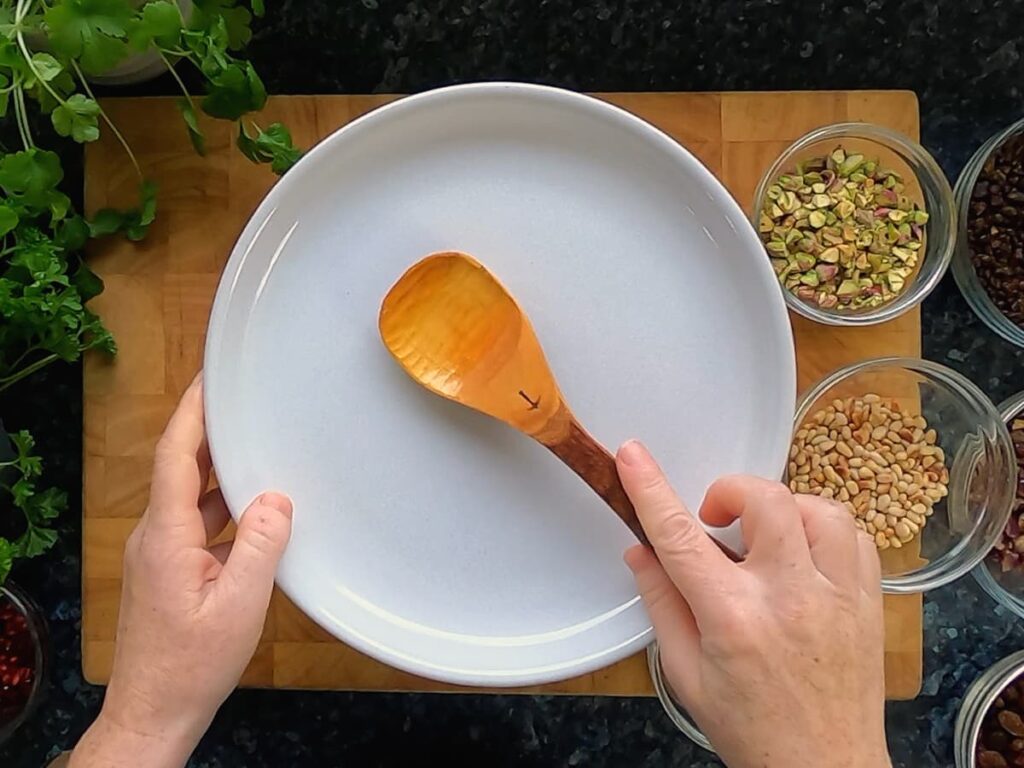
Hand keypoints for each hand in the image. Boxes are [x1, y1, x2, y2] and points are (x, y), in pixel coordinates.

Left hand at [71, 376, 292, 767]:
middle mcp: (156, 537)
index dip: (192, 413)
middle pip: (181, 469)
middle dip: (211, 432)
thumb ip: (260, 547)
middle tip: (246, 402)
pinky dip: (225, 509)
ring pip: (192, 498)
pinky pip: (198, 523)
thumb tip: (276, 499)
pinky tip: (257, 512)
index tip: (209, 378)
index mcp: (166, 537)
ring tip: (260, 449)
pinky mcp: (169, 570)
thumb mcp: (239, 606)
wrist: (155, 711)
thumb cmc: (192, 665)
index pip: (175, 456)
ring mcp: (160, 554)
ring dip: (222, 474)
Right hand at [617, 441, 888, 767]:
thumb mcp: (687, 675)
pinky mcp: (867, 601)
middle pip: (765, 500)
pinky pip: (854, 535)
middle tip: (716, 521)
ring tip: (764, 538)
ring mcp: (837, 596)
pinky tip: (803, 553)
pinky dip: (823, 530)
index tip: (634, 457)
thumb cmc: (754, 730)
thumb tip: (641, 552)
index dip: (651, 488)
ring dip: (782, 509)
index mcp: (734, 620)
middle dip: (730, 493)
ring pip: (818, 507)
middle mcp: (790, 598)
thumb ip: (662, 605)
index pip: (682, 537)